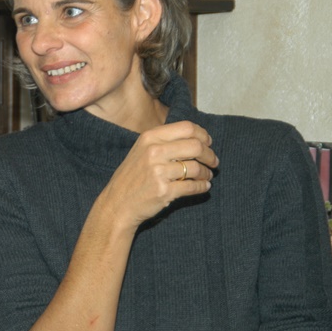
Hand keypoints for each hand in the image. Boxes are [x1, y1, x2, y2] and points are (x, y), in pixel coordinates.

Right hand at [98, 121, 218, 230]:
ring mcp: (158, 171)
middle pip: (195, 146)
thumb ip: (165, 141)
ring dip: (207, 173)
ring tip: (207, 176)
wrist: (117, 203)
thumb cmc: (133, 176)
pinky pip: (193, 186)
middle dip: (209, 154)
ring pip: (196, 168)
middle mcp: (154, 151)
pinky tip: (204, 186)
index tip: (208, 143)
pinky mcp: (164, 190)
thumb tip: (198, 139)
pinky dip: (203, 187)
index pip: (186, 128)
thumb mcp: (142, 150)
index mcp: (150, 137)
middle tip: (213, 161)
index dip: (203, 135)